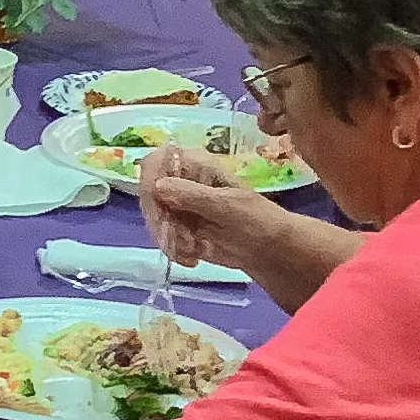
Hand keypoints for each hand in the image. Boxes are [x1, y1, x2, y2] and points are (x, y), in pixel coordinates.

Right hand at [135, 149, 302, 273]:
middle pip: (148, 194)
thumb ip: (192, 195)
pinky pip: (162, 236)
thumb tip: (157, 186)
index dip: (150, 184)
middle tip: (184, 241)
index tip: (160, 209)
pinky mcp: (180, 227)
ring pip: (153, 218)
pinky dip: (174, 250)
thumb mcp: (227, 206)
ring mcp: (179, 204)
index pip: (155, 162)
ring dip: (170, 239)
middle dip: (162, 222)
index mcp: (196, 163)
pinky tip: (194, 257)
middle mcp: (182, 180)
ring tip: (195, 251)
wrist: (270, 251)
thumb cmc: (257, 221)